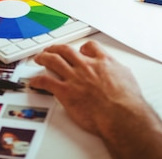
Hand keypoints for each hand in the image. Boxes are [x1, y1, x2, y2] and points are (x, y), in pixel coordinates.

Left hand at [29, 41, 150, 135]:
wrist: (121, 115)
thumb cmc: (127, 101)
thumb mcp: (127, 77)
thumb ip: (118, 71)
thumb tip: (120, 73)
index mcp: (103, 61)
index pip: (90, 47)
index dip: (83, 48)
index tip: (80, 50)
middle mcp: (86, 66)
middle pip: (67, 50)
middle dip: (57, 48)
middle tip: (52, 49)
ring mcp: (74, 78)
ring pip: (53, 60)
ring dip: (44, 57)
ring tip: (39, 58)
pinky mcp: (65, 92)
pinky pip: (46, 82)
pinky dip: (38, 81)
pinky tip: (34, 82)